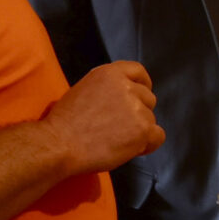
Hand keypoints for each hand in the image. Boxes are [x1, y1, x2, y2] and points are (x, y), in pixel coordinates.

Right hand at [47, 61, 163, 174]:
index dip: (143, 84)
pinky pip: (158, 137)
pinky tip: (130, 149)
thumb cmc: (65, 123)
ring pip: (151, 120)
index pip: (138, 71)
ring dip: (139, 131)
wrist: (60, 144)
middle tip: (119, 128)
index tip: (141, 95)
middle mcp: (126, 87)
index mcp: (110, 73)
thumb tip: (122, 99)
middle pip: (148, 98)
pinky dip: (148, 145)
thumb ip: (108, 89)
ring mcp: (137, 108)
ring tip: (116, 140)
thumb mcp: (84, 89)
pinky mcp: (143, 129)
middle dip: (138, 112)